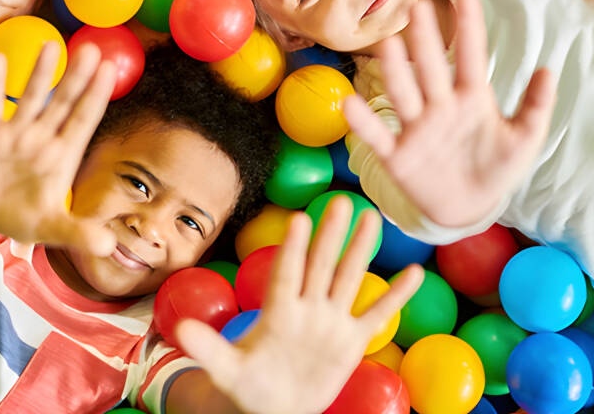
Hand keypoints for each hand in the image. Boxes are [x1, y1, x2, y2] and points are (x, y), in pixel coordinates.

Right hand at [0, 41, 116, 255]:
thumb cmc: (25, 217)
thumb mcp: (52, 229)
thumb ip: (77, 234)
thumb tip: (105, 247)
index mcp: (62, 157)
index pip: (83, 121)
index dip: (96, 97)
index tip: (111, 70)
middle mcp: (42, 139)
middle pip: (62, 103)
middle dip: (76, 77)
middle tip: (93, 48)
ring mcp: (15, 134)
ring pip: (30, 98)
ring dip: (40, 74)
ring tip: (52, 45)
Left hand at [175, 197, 422, 413]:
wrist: (274, 408)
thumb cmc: (247, 386)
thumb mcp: (225, 369)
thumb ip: (208, 348)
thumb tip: (179, 329)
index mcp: (278, 311)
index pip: (287, 273)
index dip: (293, 248)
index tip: (300, 219)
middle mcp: (307, 308)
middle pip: (321, 265)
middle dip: (332, 235)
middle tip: (342, 200)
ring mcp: (330, 321)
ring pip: (349, 278)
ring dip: (361, 250)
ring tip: (373, 218)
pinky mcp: (350, 341)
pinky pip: (376, 315)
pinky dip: (396, 296)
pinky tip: (414, 273)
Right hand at [344, 0, 555, 229]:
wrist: (470, 208)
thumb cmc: (497, 166)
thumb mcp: (524, 139)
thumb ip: (536, 107)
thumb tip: (548, 69)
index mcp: (472, 98)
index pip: (471, 57)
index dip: (470, 29)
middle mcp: (440, 106)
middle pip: (431, 68)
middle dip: (425, 39)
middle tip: (418, 6)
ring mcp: (417, 128)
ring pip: (404, 94)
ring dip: (396, 71)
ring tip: (389, 44)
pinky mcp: (398, 155)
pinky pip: (378, 136)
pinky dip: (364, 123)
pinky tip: (351, 103)